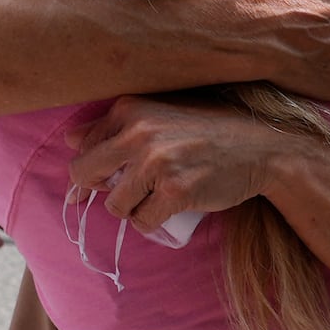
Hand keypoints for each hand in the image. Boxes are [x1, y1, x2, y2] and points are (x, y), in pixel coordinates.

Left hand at [65, 94, 298, 235]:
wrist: (261, 147)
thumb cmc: (209, 131)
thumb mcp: (161, 114)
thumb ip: (116, 123)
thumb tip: (68, 139)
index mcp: (130, 108)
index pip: (83, 146)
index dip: (93, 168)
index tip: (110, 176)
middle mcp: (139, 132)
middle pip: (85, 175)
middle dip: (102, 188)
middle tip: (131, 189)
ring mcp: (157, 163)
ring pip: (115, 205)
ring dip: (133, 208)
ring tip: (159, 195)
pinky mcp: (175, 192)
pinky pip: (142, 221)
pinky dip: (153, 221)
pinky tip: (172, 207)